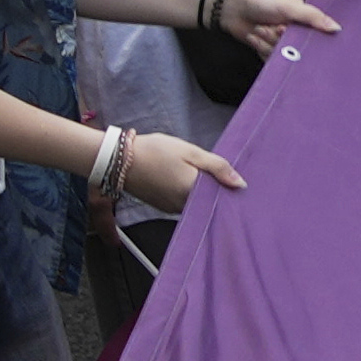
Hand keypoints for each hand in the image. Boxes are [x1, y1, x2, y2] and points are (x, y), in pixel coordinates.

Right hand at [124, 130, 241, 207]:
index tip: (237, 184)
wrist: (119, 160)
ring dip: (202, 194)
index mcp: (193, 192)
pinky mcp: (163, 208)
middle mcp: (184, 206)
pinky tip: (186, 182)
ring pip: (196, 204)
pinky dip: (188, 196)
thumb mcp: (190, 152)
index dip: (230, 191)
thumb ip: (217, 167)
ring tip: (203, 177)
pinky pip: (184, 204)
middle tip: (221, 177)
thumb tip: (241, 184)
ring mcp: (172, 209)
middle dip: (217, 192)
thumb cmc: (155, 151)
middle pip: (210, 203)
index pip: (222, 198)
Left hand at [211, 0, 342, 48]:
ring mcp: (283, 44)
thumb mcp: (291, 7)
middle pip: (300, 49)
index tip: (300, 35)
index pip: (319, 36)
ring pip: (285, 56)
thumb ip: (314, 17)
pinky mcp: (270, 52)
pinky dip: (262, 50)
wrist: (233, 10)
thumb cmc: (261, 2)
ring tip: (262, 30)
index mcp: (305, 20)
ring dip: (269, 43)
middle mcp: (296, 33)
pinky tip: (256, 38)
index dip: (309, 38)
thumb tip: (336, 28)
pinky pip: (272, 61)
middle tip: (277, 29)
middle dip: (284, 41)